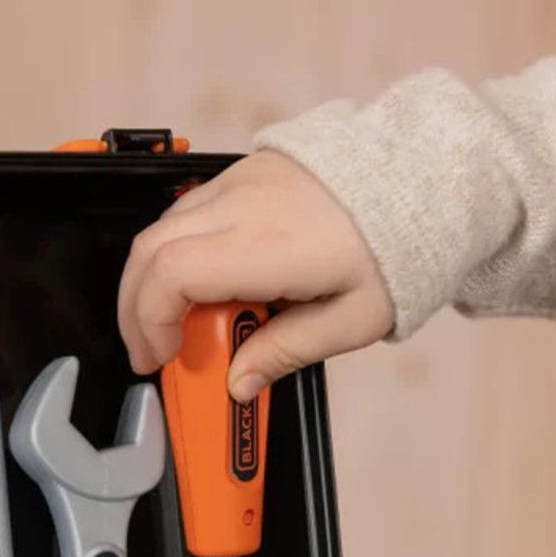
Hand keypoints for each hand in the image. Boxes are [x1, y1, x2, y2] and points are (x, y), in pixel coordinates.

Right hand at [117, 151, 394, 400]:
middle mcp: (242, 205)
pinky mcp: (241, 173)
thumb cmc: (394, 247)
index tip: (163, 357)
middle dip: (135, 308)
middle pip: (149, 251)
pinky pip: (185, 212)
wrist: (420, 178)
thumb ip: (288, 352)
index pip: (170, 274)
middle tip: (153, 351)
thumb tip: (238, 383)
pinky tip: (200, 284)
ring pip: (160, 229)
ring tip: (175, 324)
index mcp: (267, 245)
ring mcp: (237, 183)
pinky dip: (174, 252)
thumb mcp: (352, 319)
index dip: (149, 321)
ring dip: (152, 280)